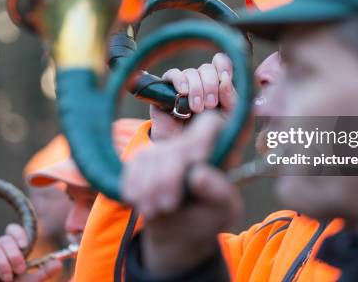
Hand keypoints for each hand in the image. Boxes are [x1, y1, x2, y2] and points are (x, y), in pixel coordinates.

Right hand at [0, 223, 61, 281]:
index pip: (13, 230)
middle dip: (14, 255)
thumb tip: (58, 263)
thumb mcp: (27, 281)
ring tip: (6, 277)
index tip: (24, 246)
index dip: (19, 234)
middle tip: (19, 270)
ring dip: (2, 262)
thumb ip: (42, 273)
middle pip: (6, 239)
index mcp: (11, 249)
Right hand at [123, 113, 242, 275]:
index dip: (203, 135)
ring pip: (150, 156)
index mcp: (219, 151)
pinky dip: (134, 186)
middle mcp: (192, 144)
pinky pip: (134, 165)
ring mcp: (166, 150)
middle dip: (168, 177)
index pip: (211, 124)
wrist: (180, 232)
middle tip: (168, 205)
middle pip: (176, 147)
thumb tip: (198, 175)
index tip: (198, 158)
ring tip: (155, 210)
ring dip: (149, 186)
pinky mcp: (145, 159)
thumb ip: (217, 192)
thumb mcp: (223, 212)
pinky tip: (140, 202)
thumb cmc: (208, 218)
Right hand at [149, 53, 236, 140]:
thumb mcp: (231, 121)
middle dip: (211, 85)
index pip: (222, 63)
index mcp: (220, 87)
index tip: (226, 77)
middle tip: (210, 105)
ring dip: (196, 88)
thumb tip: (226, 80)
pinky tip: (183, 92)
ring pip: (191, 72)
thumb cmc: (212, 138)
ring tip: (196, 109)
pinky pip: (172, 74)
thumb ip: (234, 101)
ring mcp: (184, 87)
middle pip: (207, 68)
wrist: (187, 153)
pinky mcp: (166, 92)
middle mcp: (202, 84)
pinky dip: (179, 80)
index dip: (224, 65)